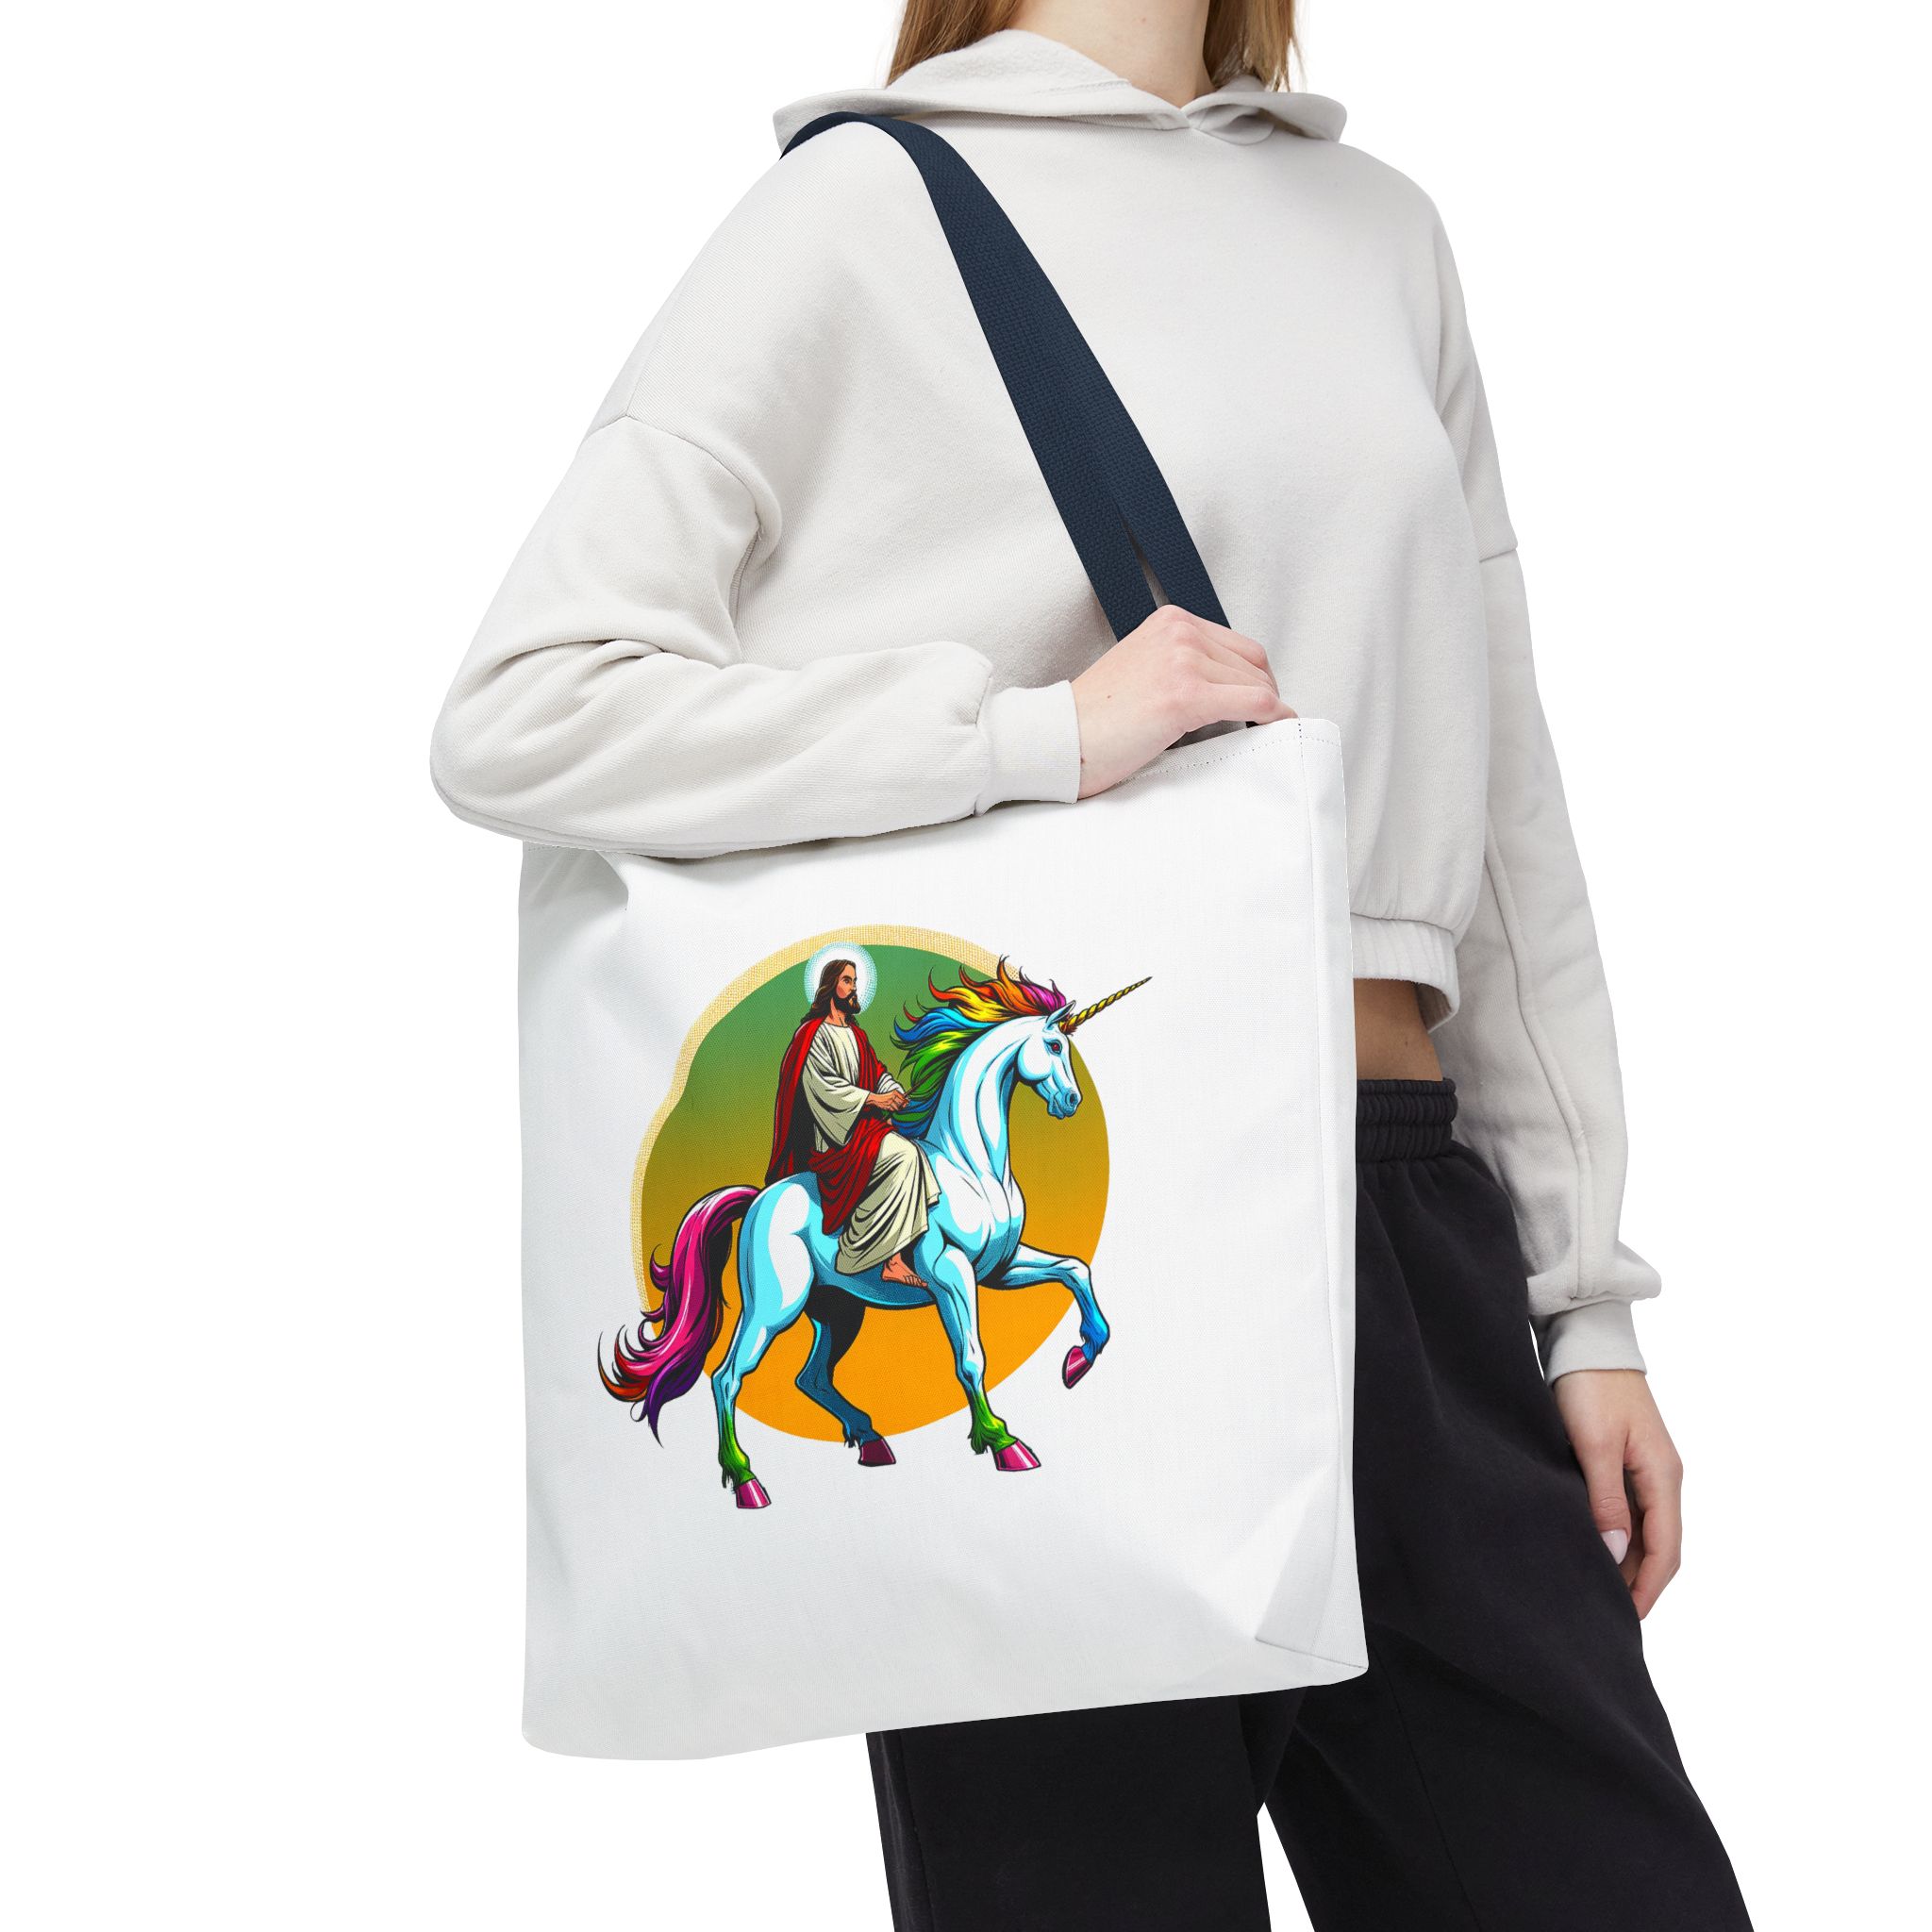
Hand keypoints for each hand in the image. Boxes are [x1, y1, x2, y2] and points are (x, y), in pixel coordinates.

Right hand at [871, 1088, 906, 1113]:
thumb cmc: (885, 1096)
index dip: (906, 1100)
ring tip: (898, 1108)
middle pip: (901, 1102)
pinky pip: (893, 1109)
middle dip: (904, 1105)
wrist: (875, 1099)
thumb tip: (906, 1099)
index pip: (903, 1097)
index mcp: (894, 1092)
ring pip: (898, 1107)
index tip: (908, 1102)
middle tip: (904, 1106)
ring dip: (899, 1108)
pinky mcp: (887, 1106)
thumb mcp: (891, 1093)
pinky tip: (893, 1108)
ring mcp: (890, 1102)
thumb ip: (898, 1095)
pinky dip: (894, 1110)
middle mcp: (892, 1096)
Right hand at [1071, 605, 1293, 797]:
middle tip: (1263, 723)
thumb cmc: (1094, 718)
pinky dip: (1274, 718)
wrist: (1058, 738)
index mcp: (1170, 622)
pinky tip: (1274, 729)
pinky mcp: (1186, 696)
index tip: (1257, 703)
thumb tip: (1226, 688)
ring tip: (1261, 732)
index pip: (1238, 645)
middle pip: (1253, 663)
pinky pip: (1255, 703)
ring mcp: (1183, 661)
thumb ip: (1181, 665)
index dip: (1255, 677)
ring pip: (1258, 684)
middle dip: (1264, 695)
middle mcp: (1180, 632)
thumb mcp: (1142, 669)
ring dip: (1267, 711)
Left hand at [1553, 1369, 1683, 1617]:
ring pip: (1645, 1530)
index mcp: (1663, 1476)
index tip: (1626, 1618)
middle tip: (1609, 1613)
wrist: (1586, 1340)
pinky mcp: (1626, 1459)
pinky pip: (1630, 1510)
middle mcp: (1662, 1476)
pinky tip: (1595, 1547)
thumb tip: (1618, 1553)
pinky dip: (1617, 1535)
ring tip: (1599, 1588)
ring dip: (1628, 1560)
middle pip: (1660, 1545)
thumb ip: (1606, 1498)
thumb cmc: (1591, 1387)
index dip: (1648, 1587)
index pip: (1666, 1549)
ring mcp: (1646, 1468)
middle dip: (1640, 1581)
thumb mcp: (1594, 1445)